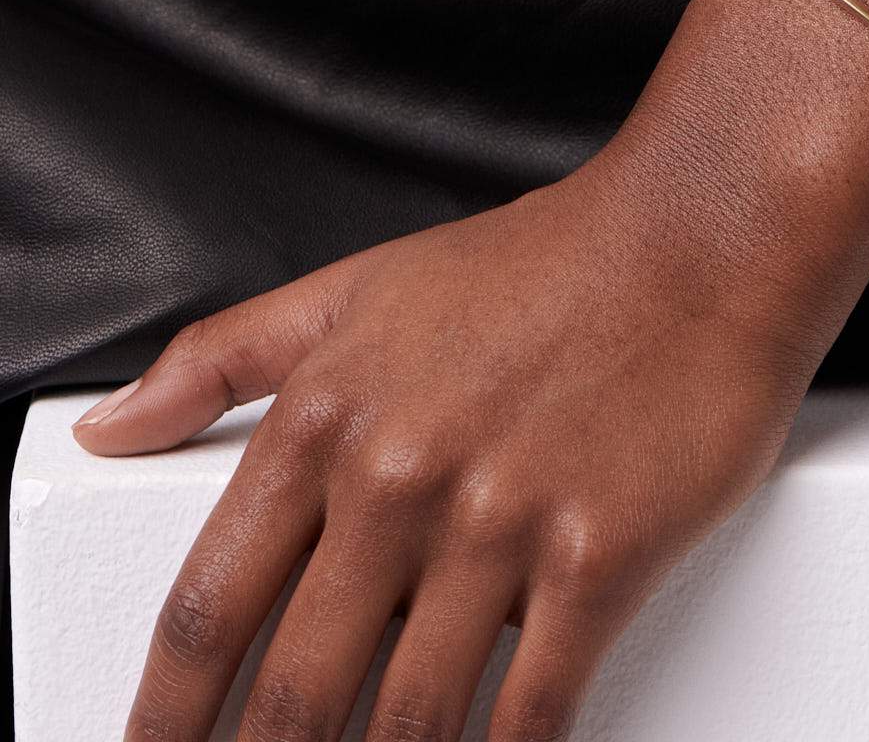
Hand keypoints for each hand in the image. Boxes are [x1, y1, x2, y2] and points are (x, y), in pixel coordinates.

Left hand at [71, 139, 827, 741]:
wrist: (701, 231)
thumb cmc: (544, 259)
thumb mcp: (361, 284)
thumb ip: (224, 354)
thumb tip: (111, 423)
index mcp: (326, 415)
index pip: (208, 608)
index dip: (166, 716)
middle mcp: (398, 477)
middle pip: (296, 695)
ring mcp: (500, 524)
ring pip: (410, 721)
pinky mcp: (599, 557)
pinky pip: (533, 713)